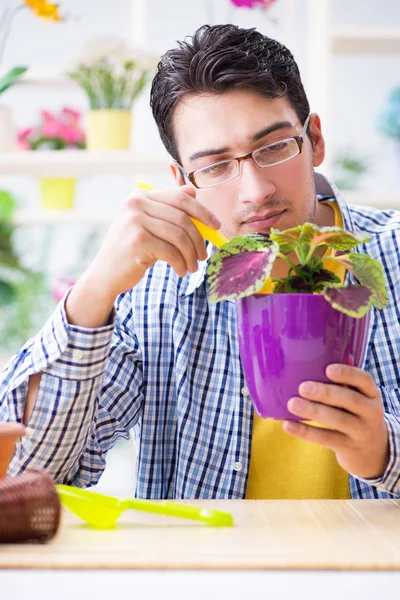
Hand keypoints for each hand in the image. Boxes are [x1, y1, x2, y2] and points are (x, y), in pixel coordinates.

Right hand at [65, 185, 219, 327]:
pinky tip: (181, 271)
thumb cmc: (132, 250)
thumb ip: (169, 209)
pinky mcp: (137, 241)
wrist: (105, 274)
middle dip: (199, 239)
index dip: (203, 212)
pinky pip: (171, 251)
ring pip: (179, 236)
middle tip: (203, 255)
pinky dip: (181, 263)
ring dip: (191, 254)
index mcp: (140, 196)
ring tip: (193, 266)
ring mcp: (135, 221)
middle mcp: (136, 204)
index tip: (216, 226)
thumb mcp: (150, 226)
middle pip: (183, 218)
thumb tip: (193, 191)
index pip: (181, 198)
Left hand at [283, 364, 389, 479]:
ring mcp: (361, 432)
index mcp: (371, 394)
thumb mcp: (358, 399)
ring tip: (292, 404)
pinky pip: (326, 439)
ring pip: (339, 420)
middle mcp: (371, 412)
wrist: (373, 451)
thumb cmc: (356, 414)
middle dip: (326, 393)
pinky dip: (306, 432)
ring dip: (314, 411)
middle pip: (351, 400)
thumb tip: (305, 366)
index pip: (364, 380)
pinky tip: (288, 425)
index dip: (347, 374)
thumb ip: (341, 385)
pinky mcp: (349, 448)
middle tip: (303, 387)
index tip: (328, 369)